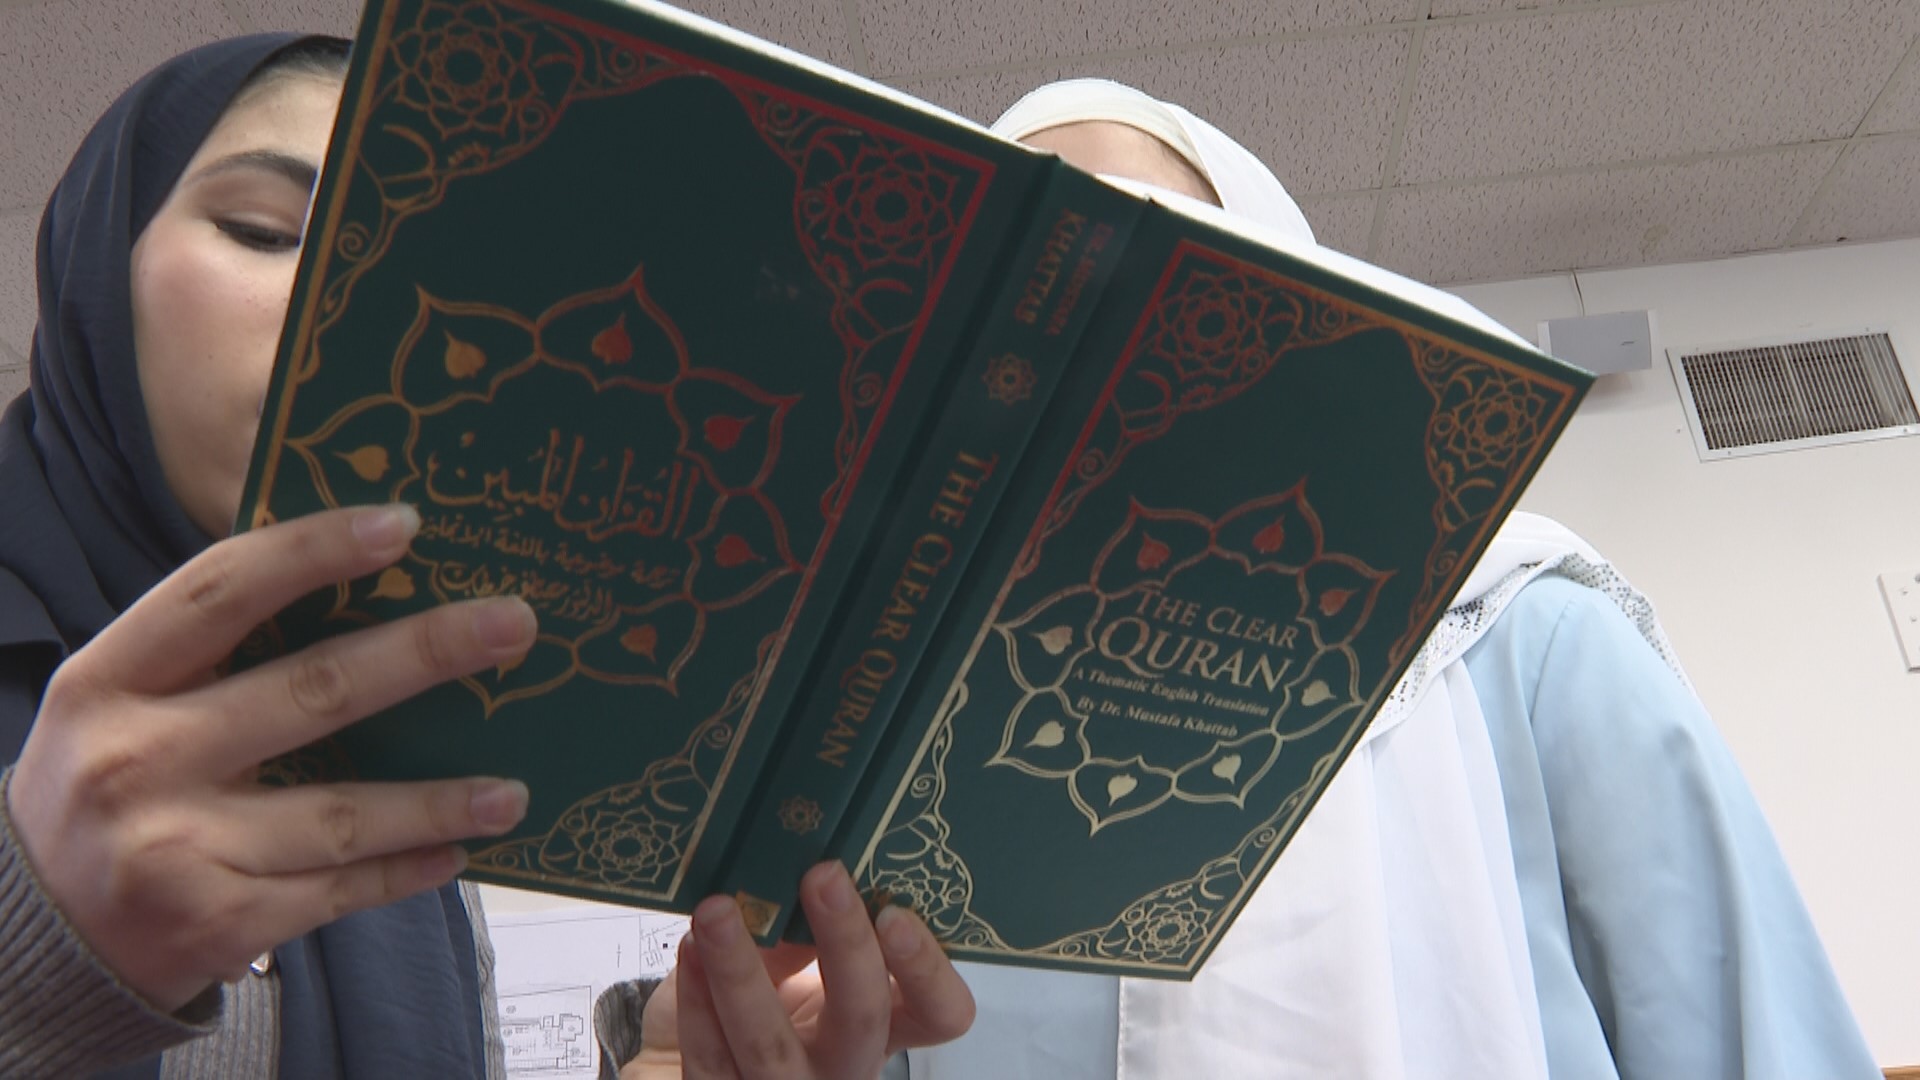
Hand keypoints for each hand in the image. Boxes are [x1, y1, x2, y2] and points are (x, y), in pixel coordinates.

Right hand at [5, 504, 536, 1011]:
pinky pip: (338, 889)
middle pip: (310, 691)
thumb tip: (364, 592)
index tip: (405, 524)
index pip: (221, 593)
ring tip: (512, 789)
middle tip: (514, 625)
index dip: (314, 550)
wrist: (30, 940)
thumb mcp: (119, 706)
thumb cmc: (104, 791)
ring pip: (342, 812)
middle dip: (425, 654)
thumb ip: (210, 655)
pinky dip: (406, 870)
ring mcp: (177, 848)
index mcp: (107, 682)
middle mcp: (138, 760)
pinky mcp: (216, 923)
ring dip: (438, 798)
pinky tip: (460, 849)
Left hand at [623, 862, 973, 1078]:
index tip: (894, 910)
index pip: (942, 1012)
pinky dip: (697, 1000)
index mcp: (883, 1023)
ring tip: (717, 911)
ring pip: (771, 1045)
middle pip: (863, 1019)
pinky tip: (689, 952)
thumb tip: (806, 864)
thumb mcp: (794, 962)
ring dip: (742, 970)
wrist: (680, 1064)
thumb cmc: (756, 1000)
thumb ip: (808, 927)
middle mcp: (846, 1064)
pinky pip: (710, 1057)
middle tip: (821, 876)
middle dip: (844, 944)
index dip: (927, 968)